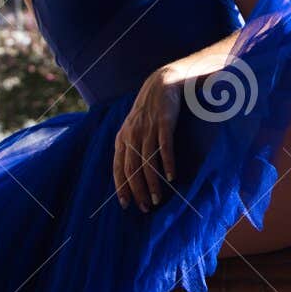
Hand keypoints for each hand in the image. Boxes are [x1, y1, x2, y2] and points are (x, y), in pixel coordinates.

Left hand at [115, 65, 183, 211]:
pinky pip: (165, 147)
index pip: (118, 167)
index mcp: (122, 138)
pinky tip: (171, 177)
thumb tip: (131, 173)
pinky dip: (168, 163)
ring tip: (158, 199)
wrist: (162, 83)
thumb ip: (130, 147)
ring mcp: (148, 128)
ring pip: (148, 161)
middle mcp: (132, 135)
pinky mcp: (164, 123)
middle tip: (146, 207)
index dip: (121, 187)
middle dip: (138, 191)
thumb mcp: (133, 128)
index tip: (126, 205)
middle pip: (133, 169)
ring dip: (152, 183)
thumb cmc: (148, 110)